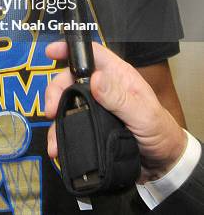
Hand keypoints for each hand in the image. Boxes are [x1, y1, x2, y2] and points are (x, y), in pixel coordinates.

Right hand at [44, 41, 186, 181]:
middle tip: (51, 110)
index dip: (70, 49)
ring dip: (56, 120)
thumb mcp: (143, 114)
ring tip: (54, 140)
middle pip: (70, 79)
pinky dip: (60, 135)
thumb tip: (94, 79)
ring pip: (66, 104)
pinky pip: (69, 126)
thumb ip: (120, 98)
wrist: (162, 165)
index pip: (91, 54)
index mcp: (117, 75)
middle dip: (56, 92)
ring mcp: (94, 107)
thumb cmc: (160, 132)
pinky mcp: (90, 127)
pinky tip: (56, 147)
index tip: (51, 52)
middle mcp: (103, 88)